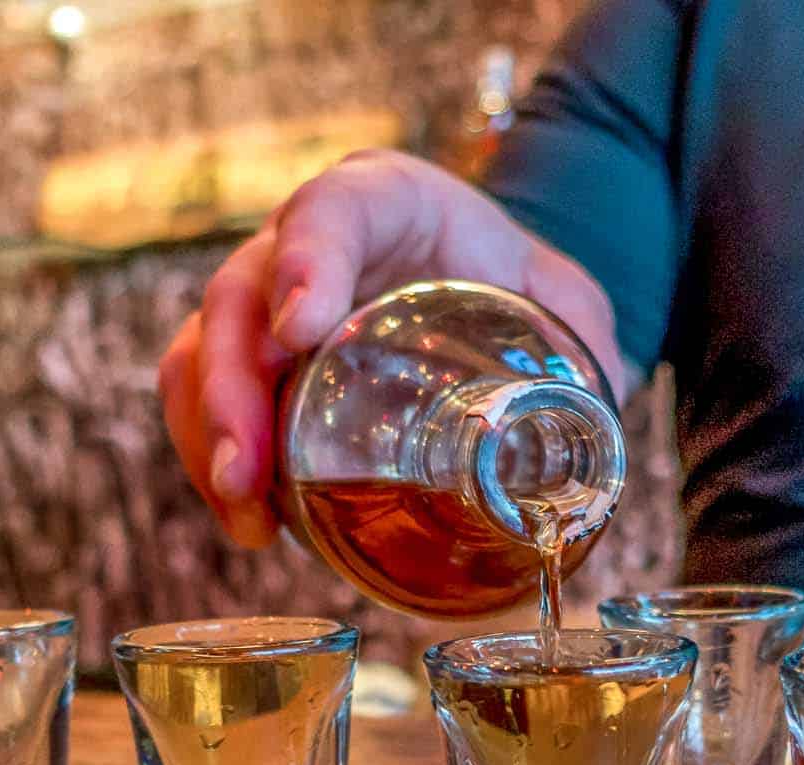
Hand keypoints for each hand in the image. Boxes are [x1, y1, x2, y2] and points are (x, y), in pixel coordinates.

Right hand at [157, 149, 625, 547]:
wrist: (485, 288)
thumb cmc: (514, 283)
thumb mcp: (562, 299)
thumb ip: (584, 347)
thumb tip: (600, 435)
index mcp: (384, 202)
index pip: (331, 211)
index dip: (307, 262)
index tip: (303, 328)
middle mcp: (304, 242)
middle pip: (238, 297)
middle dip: (232, 387)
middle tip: (250, 467)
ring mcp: (266, 305)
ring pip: (203, 355)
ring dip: (210, 438)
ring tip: (245, 514)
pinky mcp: (253, 366)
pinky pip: (204, 404)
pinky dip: (216, 464)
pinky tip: (251, 523)